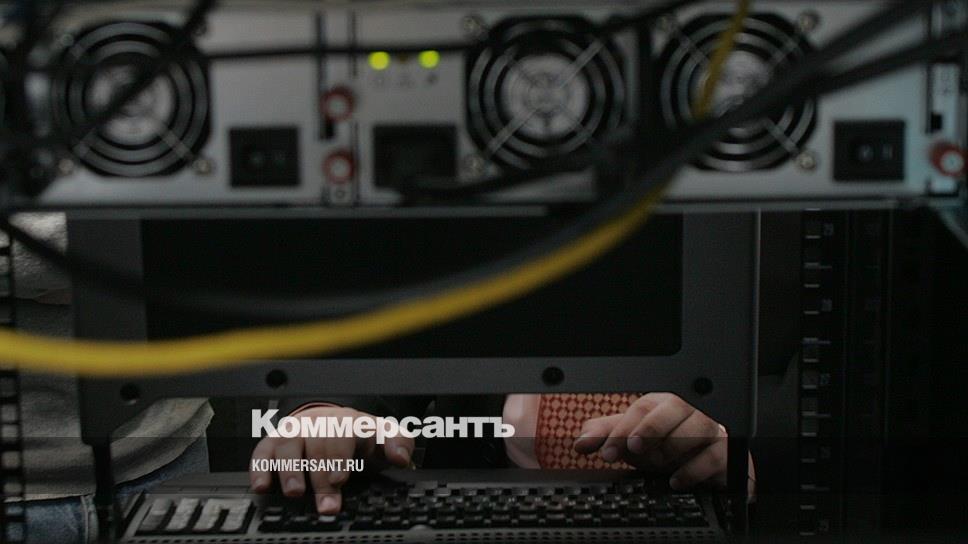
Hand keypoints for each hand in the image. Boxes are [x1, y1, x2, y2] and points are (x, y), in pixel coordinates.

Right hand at [249, 406, 413, 513]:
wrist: (332, 422)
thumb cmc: (357, 435)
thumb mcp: (384, 436)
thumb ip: (399, 443)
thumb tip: (401, 456)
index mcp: (347, 422)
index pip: (342, 435)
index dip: (338, 458)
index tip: (340, 480)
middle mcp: (319, 424)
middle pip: (315, 445)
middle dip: (320, 477)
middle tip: (326, 504)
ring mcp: (296, 432)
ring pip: (288, 445)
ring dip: (290, 470)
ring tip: (295, 492)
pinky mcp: (275, 442)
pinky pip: (263, 451)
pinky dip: (260, 468)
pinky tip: (263, 485)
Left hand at [573, 393, 746, 489]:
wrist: (703, 469)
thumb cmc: (665, 447)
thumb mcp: (632, 441)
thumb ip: (606, 436)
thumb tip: (580, 441)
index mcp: (662, 404)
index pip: (642, 406)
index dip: (623, 428)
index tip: (606, 451)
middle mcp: (687, 411)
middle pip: (673, 407)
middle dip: (650, 428)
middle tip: (634, 449)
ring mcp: (710, 428)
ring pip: (697, 426)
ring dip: (672, 447)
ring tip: (657, 464)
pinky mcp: (726, 450)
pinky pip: (714, 454)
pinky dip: (692, 470)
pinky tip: (675, 480)